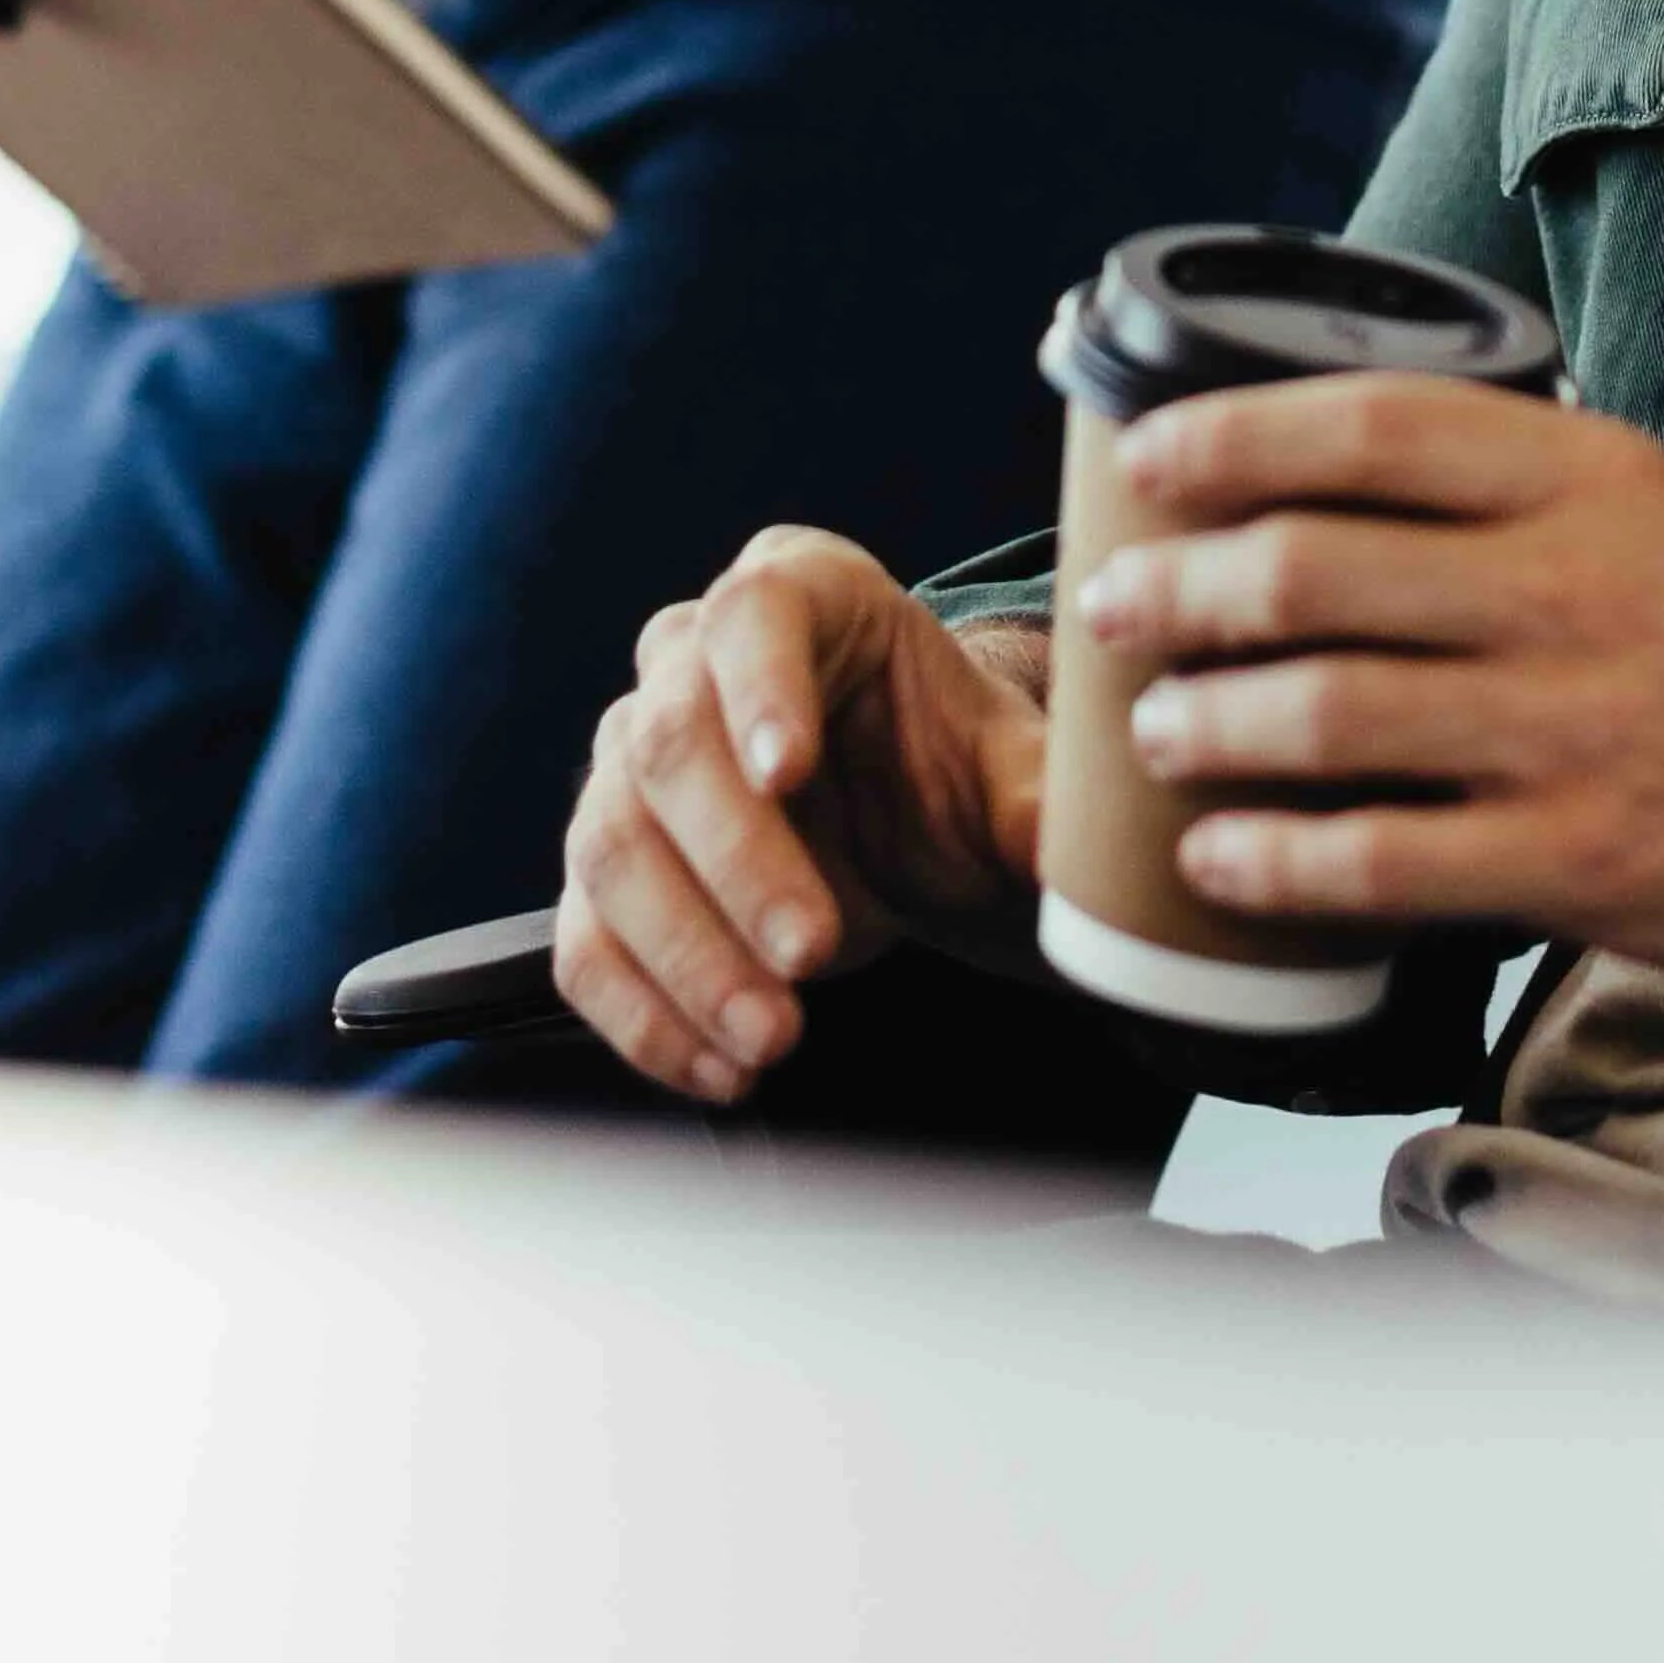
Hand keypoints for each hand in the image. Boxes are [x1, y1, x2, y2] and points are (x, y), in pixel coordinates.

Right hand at [547, 528, 1055, 1106]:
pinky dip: (642, 1014)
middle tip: (811, 953)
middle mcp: (688, 664)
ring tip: (772, 1037)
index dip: (762, 691)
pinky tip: (719, 1068)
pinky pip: (584, 939)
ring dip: (687, 954)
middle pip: (669, 742)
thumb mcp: (1004, 773)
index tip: (790, 773)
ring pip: (613, 845)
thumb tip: (1078, 856)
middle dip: (737, 860)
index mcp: (798, 595)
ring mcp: (628, 766)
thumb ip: (1035, 803)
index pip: (754, 615)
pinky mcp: (605, 871)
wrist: (902, 832)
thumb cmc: (945, 770)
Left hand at [1084, 377, 1663, 995]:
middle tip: (1112, 610)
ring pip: (1326, 711)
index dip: (1230, 436)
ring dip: (1205, 722)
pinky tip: (1218, 859)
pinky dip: (1275, 858)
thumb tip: (1312, 483)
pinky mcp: (1586, 861)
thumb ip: (1508, 493)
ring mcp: (1577, 729)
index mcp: (1591, 480)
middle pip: (1313, 568)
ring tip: (1156, 730)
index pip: (1371, 425)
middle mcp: (1576, 589)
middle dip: (1177, 590)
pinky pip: (1383, 859)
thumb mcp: (1654, 517)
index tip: (1145, 464)